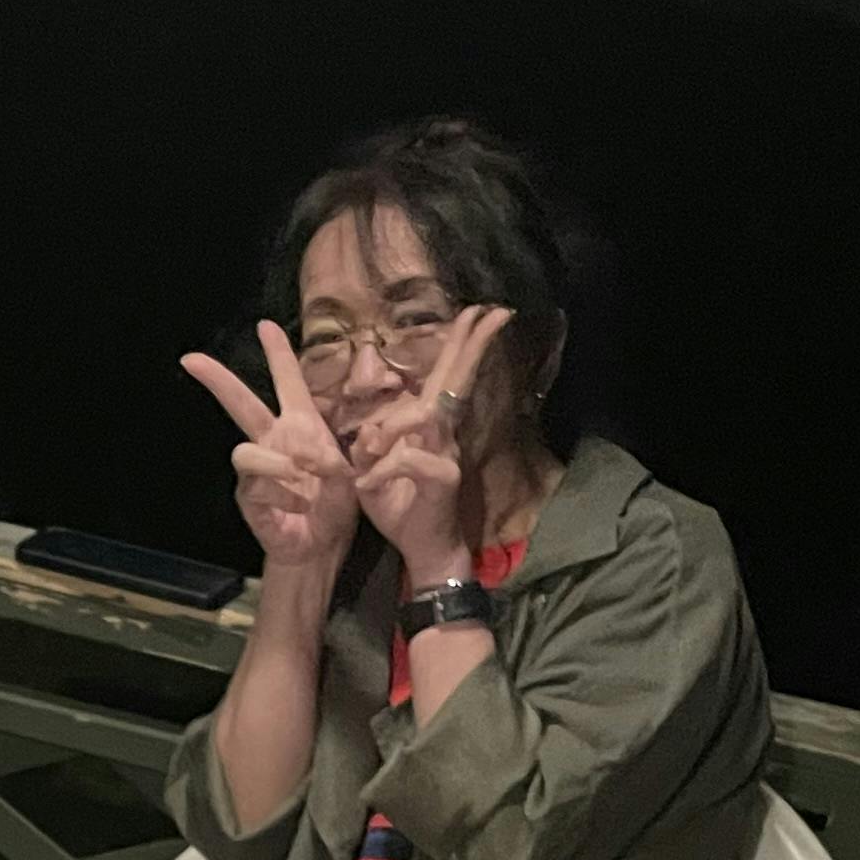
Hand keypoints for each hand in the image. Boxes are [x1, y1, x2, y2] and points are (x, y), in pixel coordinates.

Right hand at [180, 324, 362, 580]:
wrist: (323, 545)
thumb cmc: (338, 505)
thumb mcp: (353, 472)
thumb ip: (343, 455)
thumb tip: (318, 455)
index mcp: (302, 425)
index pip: (288, 382)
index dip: (278, 353)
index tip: (265, 326)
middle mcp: (274, 440)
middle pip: (240, 403)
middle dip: (217, 379)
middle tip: (190, 359)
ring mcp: (258, 468)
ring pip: (245, 451)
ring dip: (276, 463)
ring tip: (302, 477)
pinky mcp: (249, 496)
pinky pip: (257, 485)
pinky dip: (284, 495)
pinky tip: (301, 505)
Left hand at [340, 303, 513, 584]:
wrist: (422, 550)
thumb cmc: (400, 509)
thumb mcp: (371, 472)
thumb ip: (369, 447)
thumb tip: (369, 431)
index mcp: (425, 427)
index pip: (442, 378)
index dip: (458, 345)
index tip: (475, 313)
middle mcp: (441, 434)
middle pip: (455, 380)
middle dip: (470, 344)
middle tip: (491, 309)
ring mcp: (445, 453)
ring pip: (425, 416)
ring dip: (397, 419)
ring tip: (373, 446)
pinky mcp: (442, 478)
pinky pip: (408, 460)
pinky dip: (384, 467)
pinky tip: (368, 484)